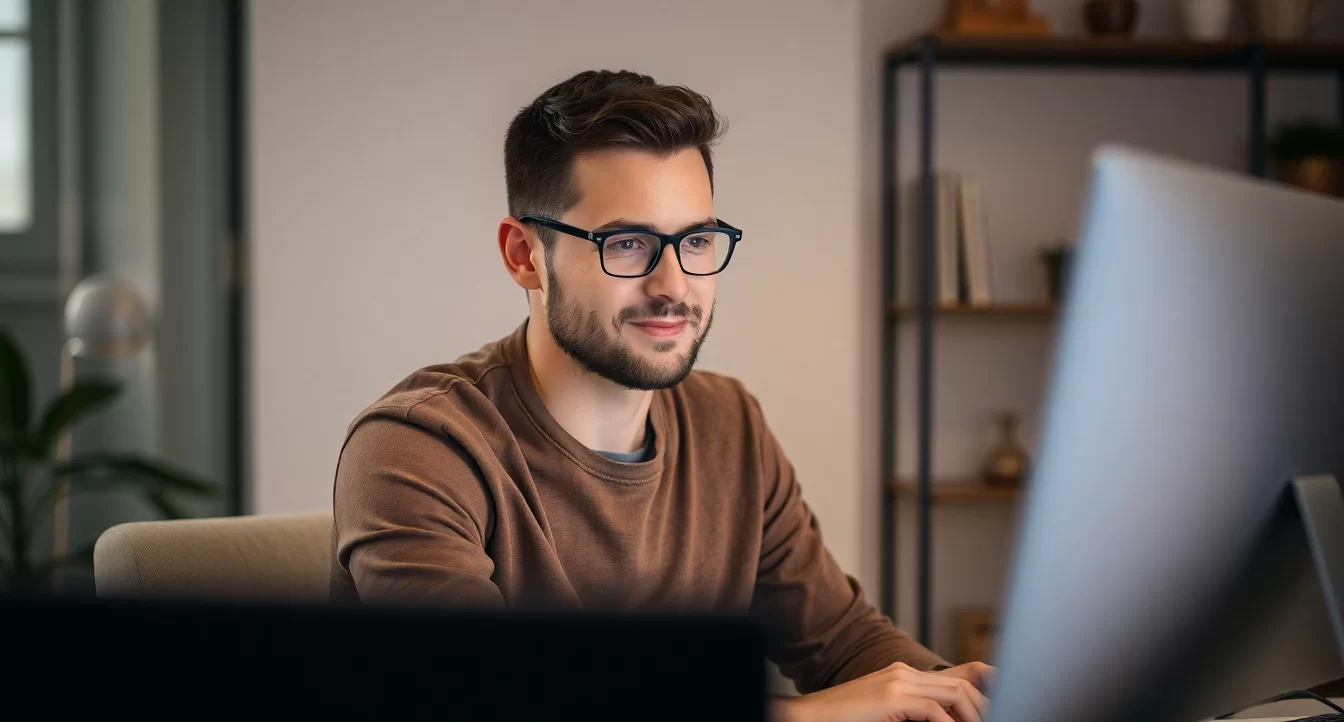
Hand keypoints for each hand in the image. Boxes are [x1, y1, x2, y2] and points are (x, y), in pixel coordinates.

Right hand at [771, 661, 989, 721]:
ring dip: (973, 717)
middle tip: (998, 720)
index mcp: (903, 673)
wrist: (811, 715)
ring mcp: (897, 682)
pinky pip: (933, 711)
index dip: (983, 692)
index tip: (997, 709)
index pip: (957, 678)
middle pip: (962, 685)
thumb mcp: (887, 712)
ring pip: (954, 695)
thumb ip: (914, 711)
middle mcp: (903, 671)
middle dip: (985, 708)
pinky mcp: (891, 697)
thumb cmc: (846, 719)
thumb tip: (945, 718)